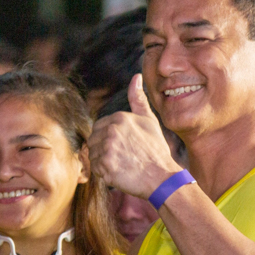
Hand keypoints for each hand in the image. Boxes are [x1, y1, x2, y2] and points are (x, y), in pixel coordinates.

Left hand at [88, 74, 181, 197]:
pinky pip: (94, 169)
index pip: (98, 127)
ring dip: (102, 162)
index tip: (121, 148)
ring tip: (121, 165)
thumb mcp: (149, 121)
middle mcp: (112, 131)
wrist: (162, 177)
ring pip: (92, 155)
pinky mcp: (105, 166)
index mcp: (119, 118)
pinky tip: (118, 173)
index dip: (106, 139)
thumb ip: (138, 99)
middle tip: (121, 158)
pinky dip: (103, 173)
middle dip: (102, 150)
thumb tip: (136, 77)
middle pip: (93, 141)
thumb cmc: (156, 150)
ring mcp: (107, 149)